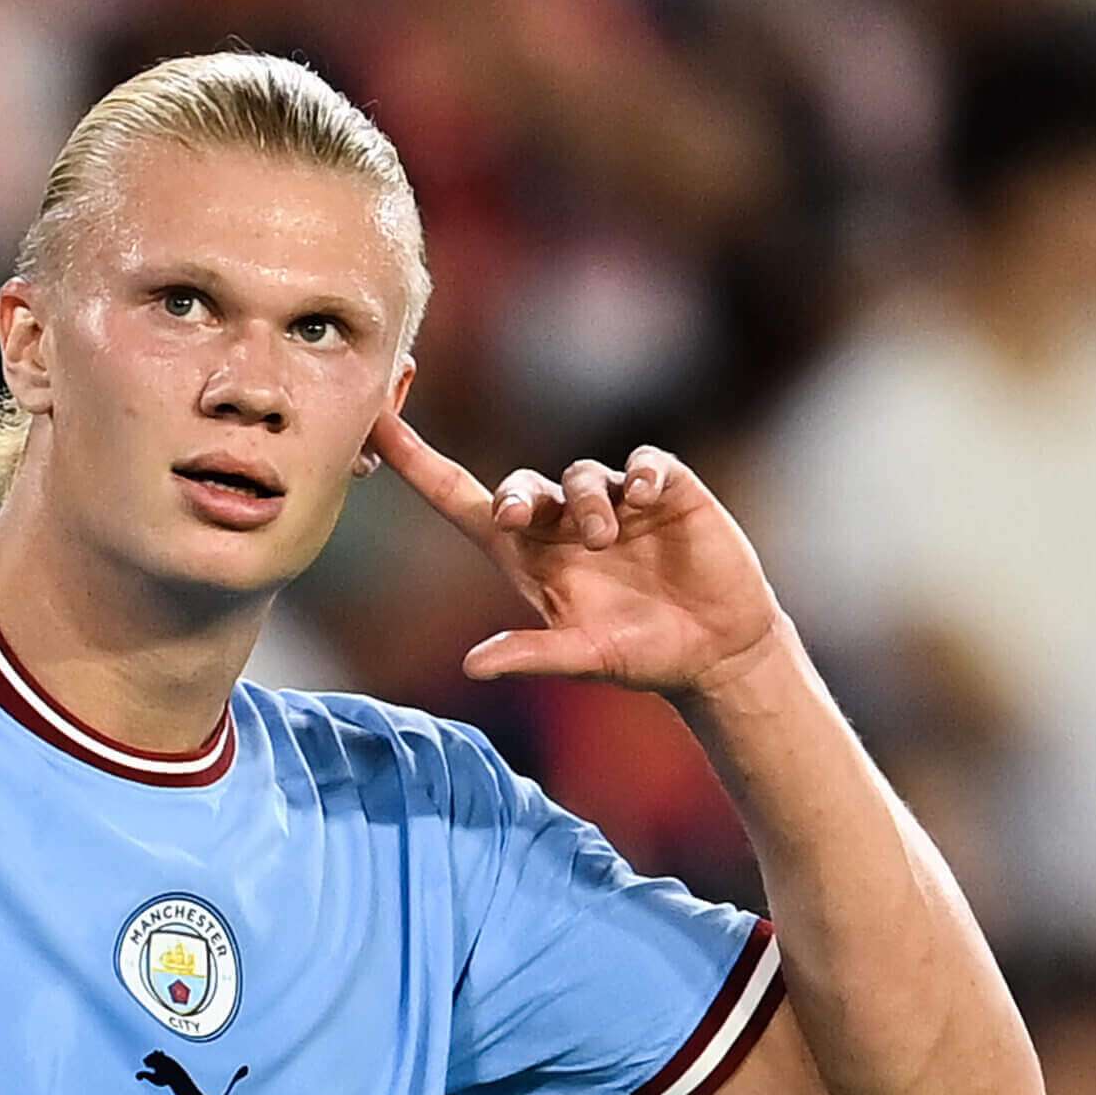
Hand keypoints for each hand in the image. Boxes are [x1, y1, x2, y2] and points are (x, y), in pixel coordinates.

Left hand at [368, 410, 786, 694]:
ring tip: (606, 538)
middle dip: (516, 495)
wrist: (719, 651)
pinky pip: (643, 463)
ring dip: (587, 501)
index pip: (459, 500)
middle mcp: (563, 524)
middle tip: (520, 518)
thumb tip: (471, 667)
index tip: (375, 427)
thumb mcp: (586, 658)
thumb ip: (532, 655)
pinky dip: (640, 475)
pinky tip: (644, 499)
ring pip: (582, 474)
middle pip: (520, 485)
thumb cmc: (643, 656)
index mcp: (529, 558)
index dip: (417, 463)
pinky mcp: (667, 492)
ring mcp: (614, 504)